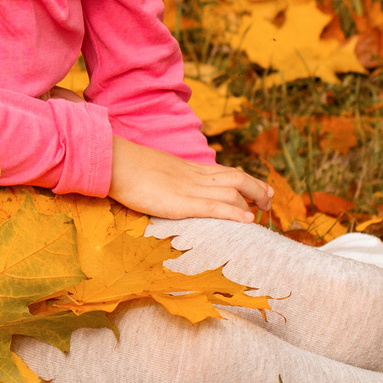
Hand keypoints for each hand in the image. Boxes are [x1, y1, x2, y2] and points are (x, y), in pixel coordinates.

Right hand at [106, 136, 271, 223]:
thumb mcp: (152, 170)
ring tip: (264, 212)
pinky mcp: (181, 203)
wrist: (113, 162)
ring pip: (232, 190)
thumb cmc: (124, 167)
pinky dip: (234, 213)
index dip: (246, 180)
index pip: (224, 172)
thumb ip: (165, 178)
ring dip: (253, 200)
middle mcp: (194, 176)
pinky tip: (248, 220)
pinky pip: (214, 207)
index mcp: (187, 169)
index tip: (261, 189)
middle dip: (257, 189)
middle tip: (268, 202)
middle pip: (236, 178)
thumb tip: (166, 186)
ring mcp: (189, 189)